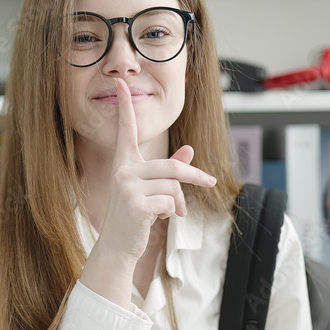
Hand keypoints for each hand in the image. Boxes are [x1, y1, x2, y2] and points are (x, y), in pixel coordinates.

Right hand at [96, 78, 216, 264]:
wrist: (118, 245)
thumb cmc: (133, 215)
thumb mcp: (151, 188)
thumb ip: (170, 169)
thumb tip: (189, 151)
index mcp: (124, 162)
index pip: (126, 130)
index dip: (124, 107)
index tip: (120, 83)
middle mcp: (123, 170)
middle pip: (171, 166)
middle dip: (195, 176)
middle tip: (210, 182)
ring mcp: (127, 187)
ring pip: (173, 187)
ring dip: (179, 202)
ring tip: (170, 212)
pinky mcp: (135, 204)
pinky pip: (169, 203)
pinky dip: (171, 213)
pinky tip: (156, 219)